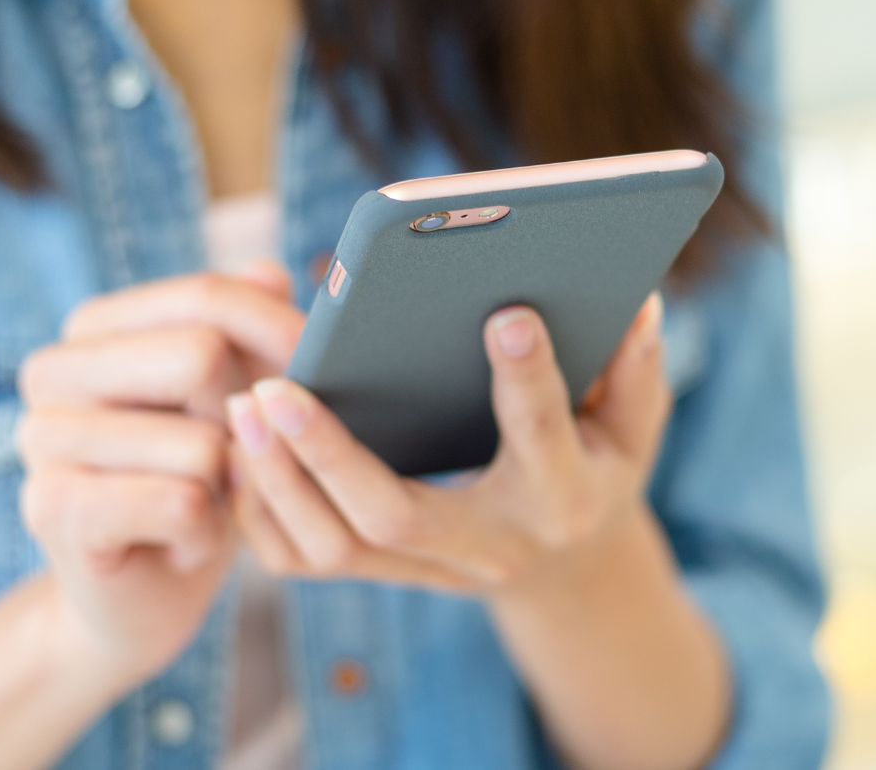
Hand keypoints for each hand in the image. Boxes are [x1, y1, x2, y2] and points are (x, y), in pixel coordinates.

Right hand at [14, 262, 304, 685]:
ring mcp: (43, 439)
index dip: (275, 338)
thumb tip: (271, 272)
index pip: (204, 297)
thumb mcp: (235, 400)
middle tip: (229, 463)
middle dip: (246, 419)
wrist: (144, 598)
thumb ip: (250, 330)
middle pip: (202, 356)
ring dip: (226, 489)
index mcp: (91, 329)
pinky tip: (180, 543)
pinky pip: (183, 502)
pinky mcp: (54, 509)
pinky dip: (206, 532)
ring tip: (197, 506)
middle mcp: (51, 371)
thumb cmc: (196, 485)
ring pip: (201, 441)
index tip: (292, 383)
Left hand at [225, 292, 669, 597]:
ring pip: (333, 548)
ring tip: (242, 406)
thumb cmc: (594, 467)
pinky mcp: (383, 572)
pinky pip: (302, 560)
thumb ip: (636, 368)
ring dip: (278, 481)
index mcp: (561, 497)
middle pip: (395, 513)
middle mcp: (489, 546)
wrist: (565, 568)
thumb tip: (637, 302)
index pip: (542, 437)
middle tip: (276, 387)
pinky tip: (238, 447)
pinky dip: (260, 509)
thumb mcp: (633, 425)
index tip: (505, 313)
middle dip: (330, 453)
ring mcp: (429, 569)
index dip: (528, 379)